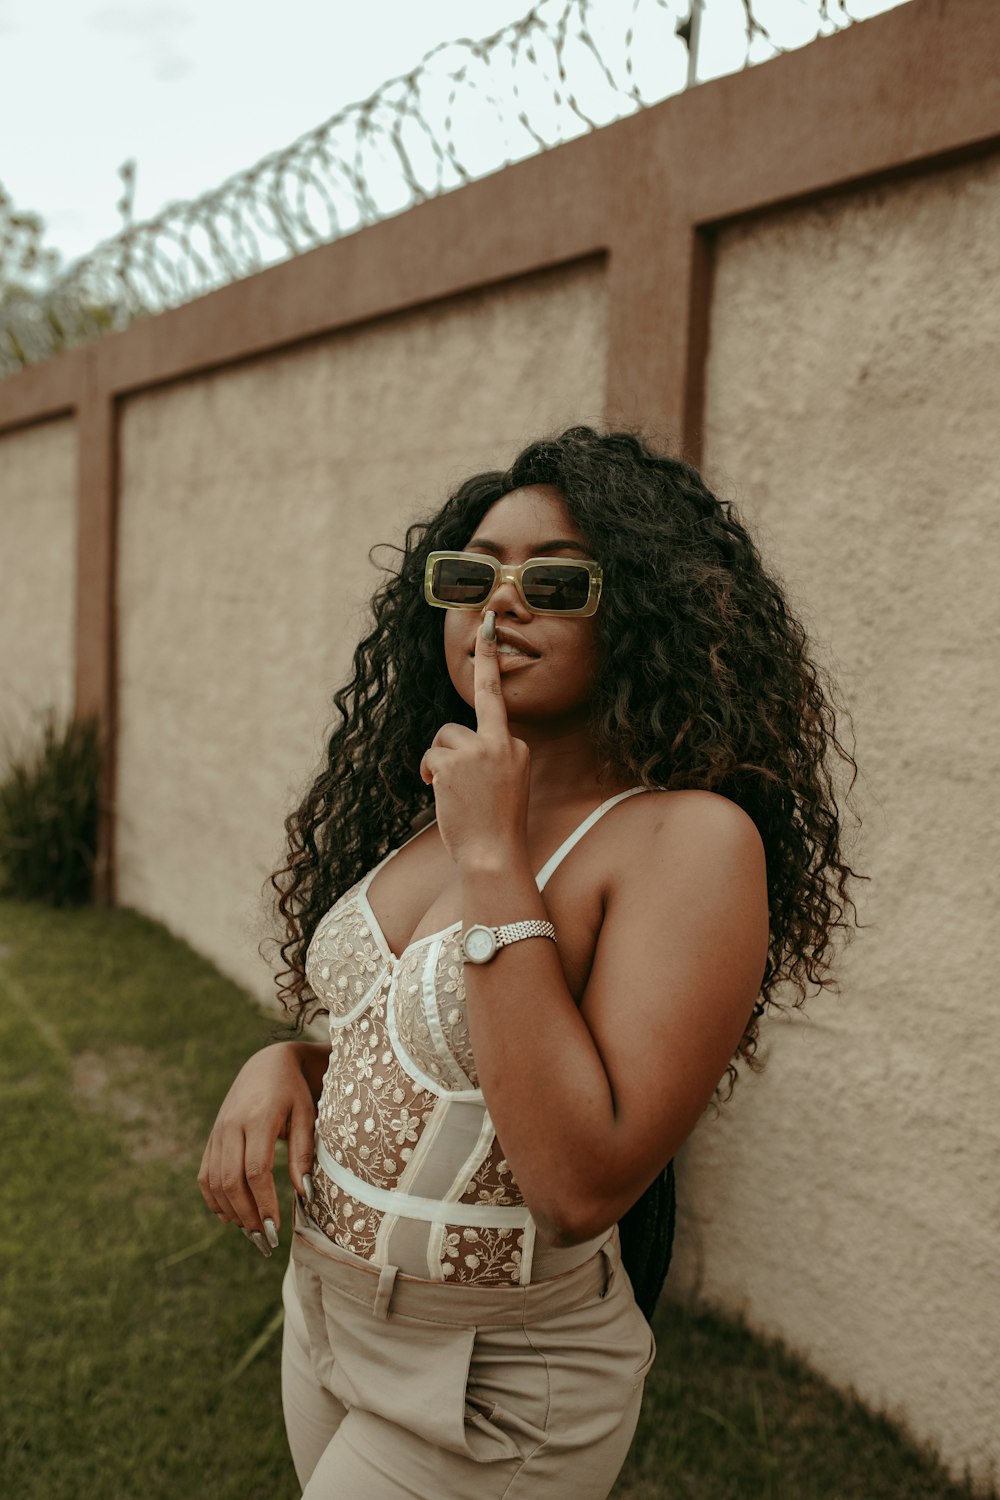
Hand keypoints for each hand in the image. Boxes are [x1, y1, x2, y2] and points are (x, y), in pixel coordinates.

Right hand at [197, 1042, 319, 1251]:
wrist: (266, 1065)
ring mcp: (217, 1133)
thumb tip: (304, 1195)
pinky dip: (215, 1200)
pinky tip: (232, 1217)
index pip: (255, 1170)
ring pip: (215, 1182)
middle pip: (231, 1181)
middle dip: (247, 1215)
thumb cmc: (294, 1092)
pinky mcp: (211, 1139)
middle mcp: (231, 1126)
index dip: (264, 1202)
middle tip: (266, 1241)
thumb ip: (303, 1154)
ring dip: (232, 1212)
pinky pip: (205, 1176)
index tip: (276, 1228)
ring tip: (253, 1233)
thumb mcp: (306, 1115)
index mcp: (258, 1118)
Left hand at [419, 612, 529, 868]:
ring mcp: (478, 750)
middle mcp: (502, 742)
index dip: (488, 657)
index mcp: (518, 746)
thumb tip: (454, 749)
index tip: (484, 623)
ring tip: (451, 794)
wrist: (493, 856)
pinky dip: (429, 775)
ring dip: (437, 766)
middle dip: (447, 749)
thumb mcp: (506, 786)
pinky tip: (441, 795)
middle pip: (458, 724)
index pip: (497, 698)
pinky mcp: (454, 761)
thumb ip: (490, 758)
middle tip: (455, 751)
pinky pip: (429, 757)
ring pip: (441, 739)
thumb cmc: (497, 829)